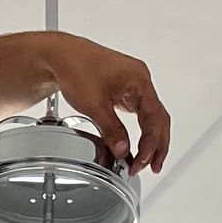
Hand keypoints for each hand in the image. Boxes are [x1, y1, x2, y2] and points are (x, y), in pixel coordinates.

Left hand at [38, 32, 170, 172]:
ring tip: (147, 161)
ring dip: (151, 140)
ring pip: (152, 117)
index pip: (154, 119)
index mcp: (139, 80)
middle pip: (159, 119)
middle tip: (152, 167)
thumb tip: (123, 151)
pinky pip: (141, 114)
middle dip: (157, 145)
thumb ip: (112, 131)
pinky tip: (137, 145)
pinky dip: (142, 132)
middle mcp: (140, 81)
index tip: (141, 163)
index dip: (149, 145)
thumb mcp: (94, 105)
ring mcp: (134, 85)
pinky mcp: (125, 90)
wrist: (62, 56)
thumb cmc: (77, 67)